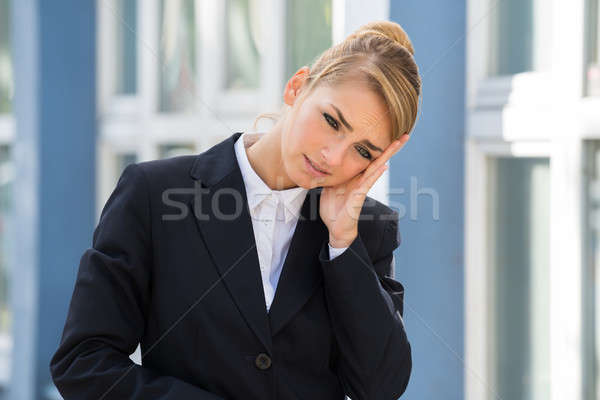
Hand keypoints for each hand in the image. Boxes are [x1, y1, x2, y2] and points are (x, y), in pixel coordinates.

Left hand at [320, 133, 409, 247]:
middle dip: (390, 148)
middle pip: (377, 160)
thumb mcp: (328, 187)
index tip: (386, 134)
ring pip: (376, 168)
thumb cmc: (334, 209)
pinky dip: (376, 174)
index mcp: (354, 177)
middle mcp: (361, 180)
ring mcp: (361, 188)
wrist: (336, 228)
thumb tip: (324, 163)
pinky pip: (368, 183)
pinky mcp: (359, 197)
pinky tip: (384, 166)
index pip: (367, 159)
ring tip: (398, 143)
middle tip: (404, 135)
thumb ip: (330, 175)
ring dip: (388, 155)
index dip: (376, 147)